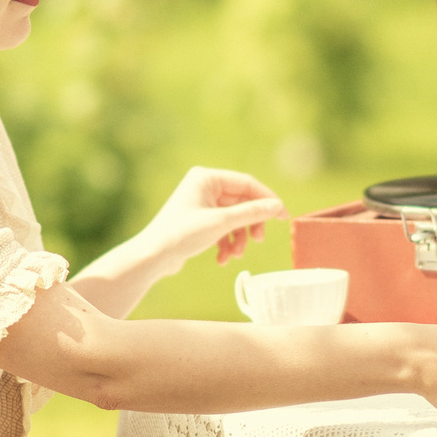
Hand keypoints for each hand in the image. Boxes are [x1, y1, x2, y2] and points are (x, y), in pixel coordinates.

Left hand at [141, 167, 287, 268]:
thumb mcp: (222, 223)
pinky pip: (222, 228)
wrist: (153, 256)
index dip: (267, 200)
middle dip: (249, 225)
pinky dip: (226, 243)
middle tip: (258, 240)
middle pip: (242, 202)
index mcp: (207, 177)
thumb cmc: (182, 234)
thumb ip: (252, 213)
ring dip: (238, 238)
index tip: (283, 217)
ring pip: (234, 218)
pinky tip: (222, 258)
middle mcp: (204, 186)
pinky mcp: (199, 221)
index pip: (247, 184)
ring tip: (235, 254)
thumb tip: (277, 206)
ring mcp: (201, 204)